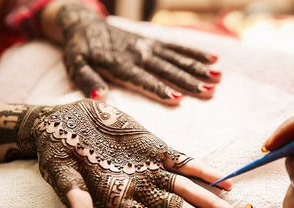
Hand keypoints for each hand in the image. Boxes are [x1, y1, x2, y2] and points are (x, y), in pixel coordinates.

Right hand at [17, 99, 233, 207]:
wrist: (62, 120)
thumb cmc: (57, 151)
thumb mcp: (60, 174)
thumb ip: (75, 197)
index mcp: (117, 200)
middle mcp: (139, 188)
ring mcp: (150, 168)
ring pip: (186, 189)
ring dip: (210, 201)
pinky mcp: (155, 147)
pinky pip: (184, 161)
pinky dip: (204, 169)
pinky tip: (224, 180)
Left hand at [55, 2, 219, 104]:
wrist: (83, 21)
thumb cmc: (79, 49)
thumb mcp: (75, 64)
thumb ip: (87, 80)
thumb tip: (99, 98)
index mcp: (118, 63)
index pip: (142, 78)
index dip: (159, 89)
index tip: (178, 99)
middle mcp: (137, 54)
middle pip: (166, 69)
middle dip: (188, 81)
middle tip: (209, 92)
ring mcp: (147, 46)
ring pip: (176, 58)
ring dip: (197, 68)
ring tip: (218, 78)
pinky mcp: (152, 41)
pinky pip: (176, 47)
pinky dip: (193, 52)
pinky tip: (213, 59)